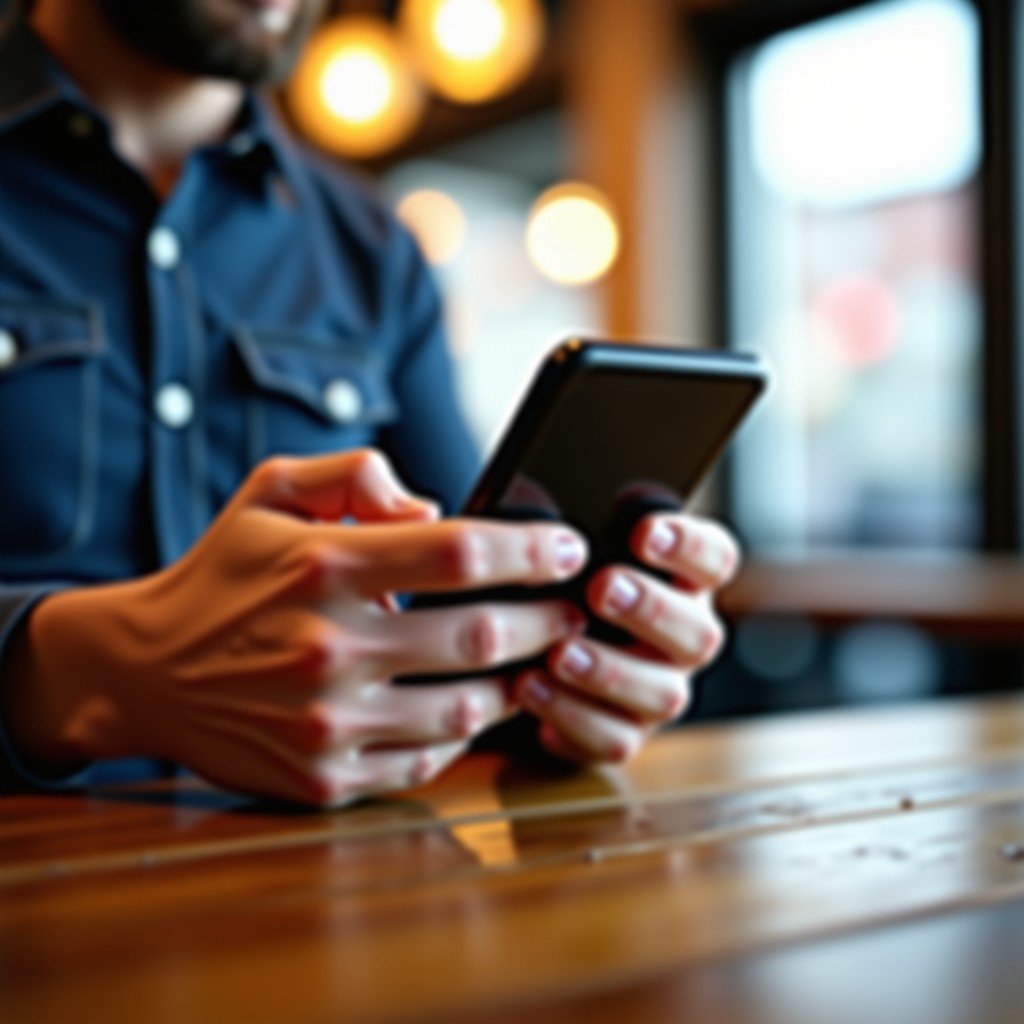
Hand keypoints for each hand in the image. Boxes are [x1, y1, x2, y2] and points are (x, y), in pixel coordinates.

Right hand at [5, 450, 587, 804]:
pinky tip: (476, 708)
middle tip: (576, 612)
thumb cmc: (223, 574)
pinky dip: (464, 735)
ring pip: (466, 708)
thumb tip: (435, 507)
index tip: (568, 549)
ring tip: (542, 662)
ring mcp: (326, 721)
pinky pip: (426, 760)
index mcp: (323, 565)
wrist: (147, 670)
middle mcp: (327, 646)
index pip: (460, 551)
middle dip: (547, 621)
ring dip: (521, 684)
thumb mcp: (270, 492)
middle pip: (479, 635)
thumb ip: (355, 474)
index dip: (531, 550)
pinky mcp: (323, 777)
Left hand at [515, 512, 737, 762]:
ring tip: (560, 652)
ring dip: (609, 672)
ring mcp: (658, 692)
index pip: (714, 559)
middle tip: (603, 588)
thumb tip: (569, 501)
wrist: (518, 649)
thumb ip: (575, 518)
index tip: (644, 531)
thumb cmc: (552, 581)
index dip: (689, 545)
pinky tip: (529, 686)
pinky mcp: (622, 735)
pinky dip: (570, 714)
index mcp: (682, 582)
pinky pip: (612, 739)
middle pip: (699, 634)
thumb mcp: (559, 542)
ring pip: (662, 695)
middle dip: (651, 610)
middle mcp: (683, 639)